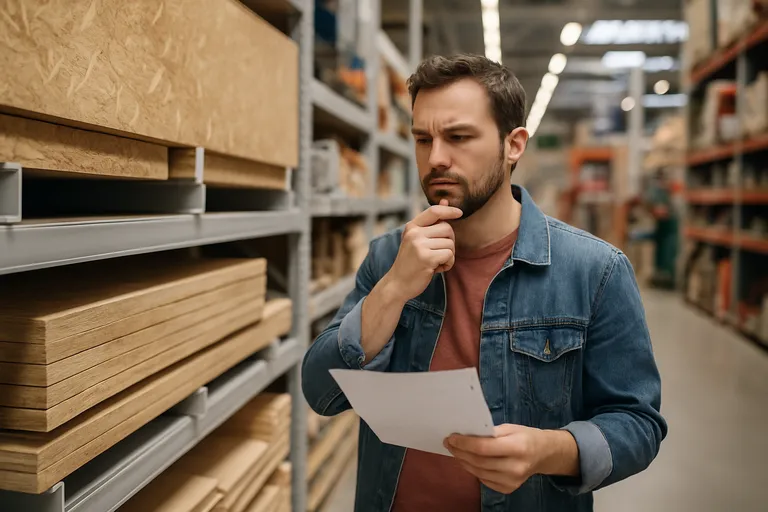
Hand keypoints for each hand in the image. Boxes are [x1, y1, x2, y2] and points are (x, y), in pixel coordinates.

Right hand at [384, 200, 462, 302]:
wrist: (397, 284)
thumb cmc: (410, 262)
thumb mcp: (416, 239)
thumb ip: (431, 222)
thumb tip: (445, 201)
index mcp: (412, 226)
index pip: (434, 211)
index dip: (449, 210)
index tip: (459, 213)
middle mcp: (414, 233)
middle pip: (447, 228)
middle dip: (449, 242)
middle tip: (439, 253)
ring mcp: (419, 245)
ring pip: (450, 244)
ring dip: (448, 256)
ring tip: (435, 263)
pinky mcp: (426, 258)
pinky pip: (449, 255)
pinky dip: (447, 264)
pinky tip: (436, 269)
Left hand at [444, 424, 579, 494]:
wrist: (543, 454)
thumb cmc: (525, 436)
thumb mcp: (510, 428)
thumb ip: (489, 432)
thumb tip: (465, 435)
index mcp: (518, 447)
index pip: (484, 448)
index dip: (464, 443)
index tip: (451, 437)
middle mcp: (516, 467)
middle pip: (479, 462)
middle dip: (460, 452)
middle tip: (449, 443)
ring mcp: (512, 481)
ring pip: (478, 472)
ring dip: (463, 461)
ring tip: (455, 451)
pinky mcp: (508, 489)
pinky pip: (484, 480)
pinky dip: (473, 470)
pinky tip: (468, 461)